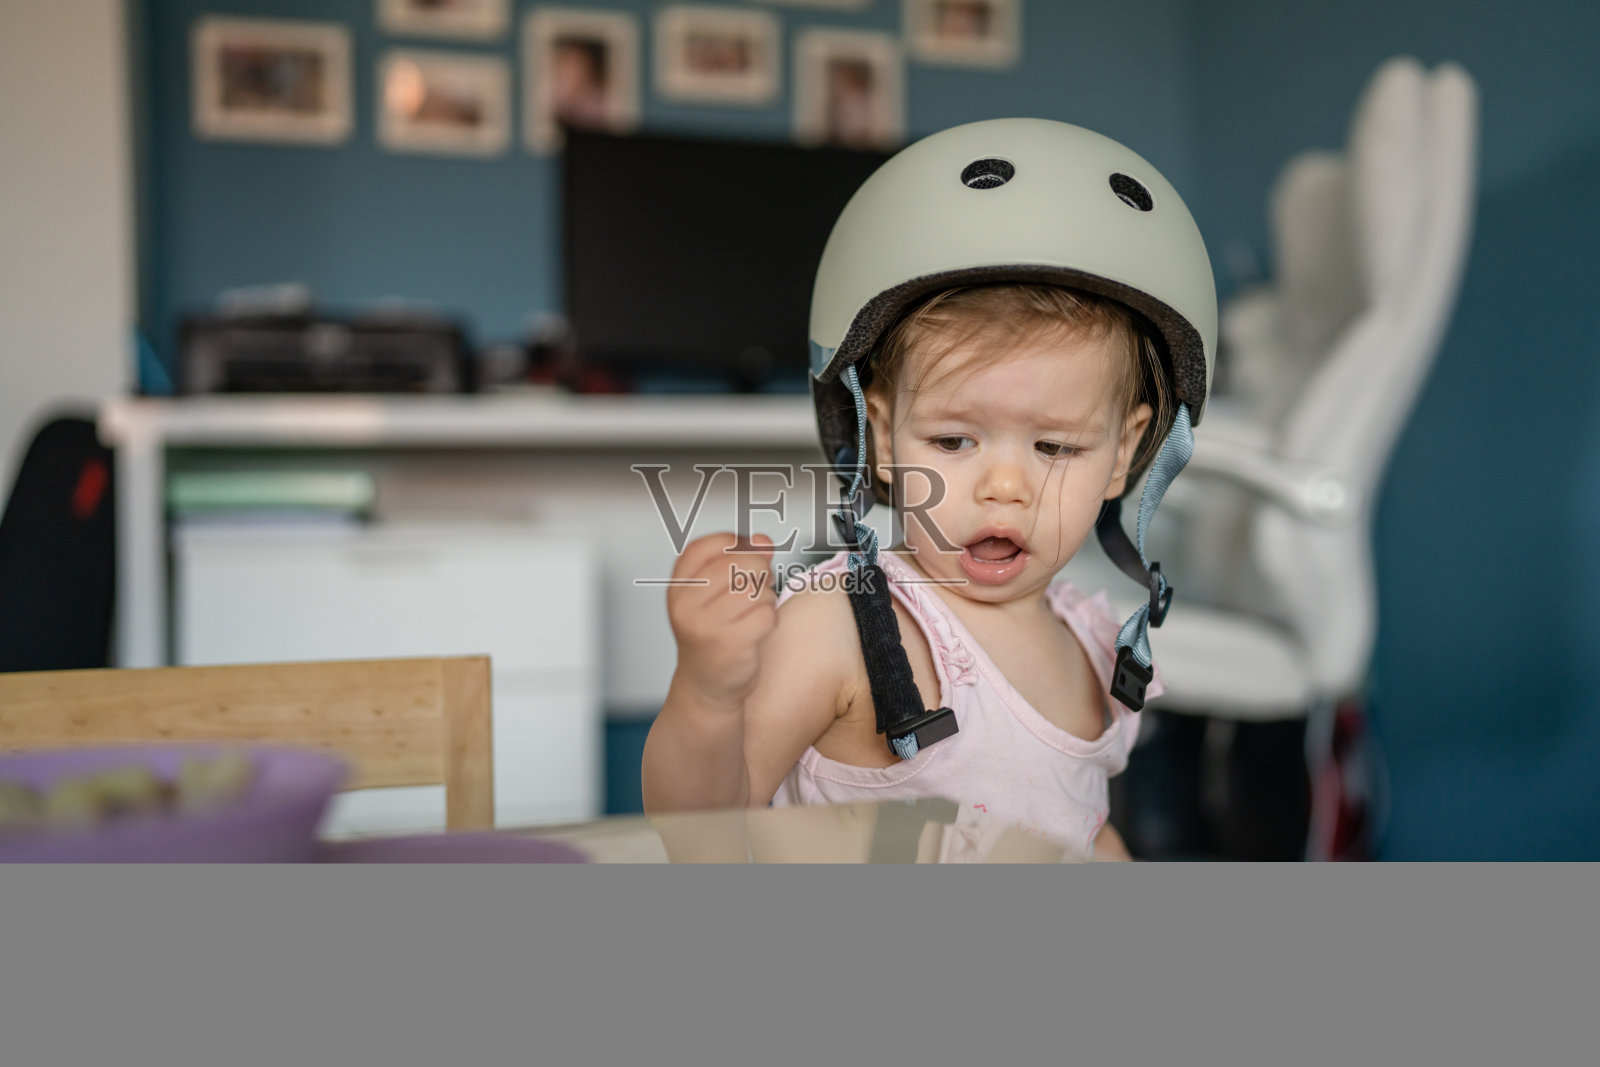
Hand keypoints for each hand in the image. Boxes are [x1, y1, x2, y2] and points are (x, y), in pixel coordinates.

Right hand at [667, 533, 778, 708]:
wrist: (706, 685)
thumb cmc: (713, 633)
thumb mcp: (715, 594)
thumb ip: (739, 560)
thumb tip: (763, 541)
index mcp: (678, 587)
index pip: (707, 546)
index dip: (734, 543)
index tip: (745, 552)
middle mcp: (686, 605)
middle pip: (738, 563)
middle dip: (758, 570)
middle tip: (757, 585)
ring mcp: (707, 626)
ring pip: (756, 589)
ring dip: (765, 597)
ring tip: (754, 610)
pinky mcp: (731, 645)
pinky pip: (766, 614)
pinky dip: (769, 619)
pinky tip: (756, 629)